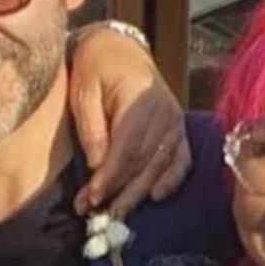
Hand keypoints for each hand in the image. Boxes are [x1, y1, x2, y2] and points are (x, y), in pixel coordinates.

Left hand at [68, 26, 188, 217]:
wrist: (120, 49)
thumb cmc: (96, 68)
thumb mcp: (83, 90)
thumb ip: (91, 127)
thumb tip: (98, 164)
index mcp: (140, 98)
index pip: (127, 147)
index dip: (110, 176)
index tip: (92, 198)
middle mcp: (164, 112)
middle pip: (145, 161)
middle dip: (121, 192)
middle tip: (100, 216)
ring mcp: (175, 122)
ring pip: (160, 165)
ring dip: (139, 193)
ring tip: (118, 215)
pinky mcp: (179, 130)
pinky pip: (181, 160)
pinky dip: (172, 180)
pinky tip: (157, 197)